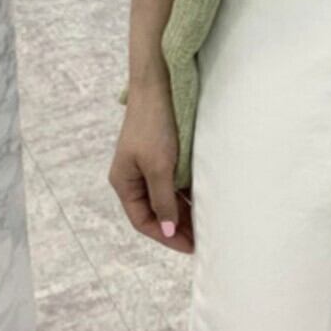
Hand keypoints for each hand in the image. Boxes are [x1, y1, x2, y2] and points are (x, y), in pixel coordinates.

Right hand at [108, 64, 194, 252]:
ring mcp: (146, 164)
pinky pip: (172, 181)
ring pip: (165, 197)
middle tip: (202, 239)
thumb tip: (168, 230)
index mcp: (124, 182)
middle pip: (155, 211)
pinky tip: (203, 199)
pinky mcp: (160, 153)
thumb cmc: (154, 125)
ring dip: (184, 210)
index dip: (166, 236)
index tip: (190, 246)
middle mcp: (133, 176)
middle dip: (177, 226)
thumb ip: (163, 199)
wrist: (158, 85)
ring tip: (206, 223)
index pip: (143, 220)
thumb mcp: (159, 166)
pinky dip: (186, 193)